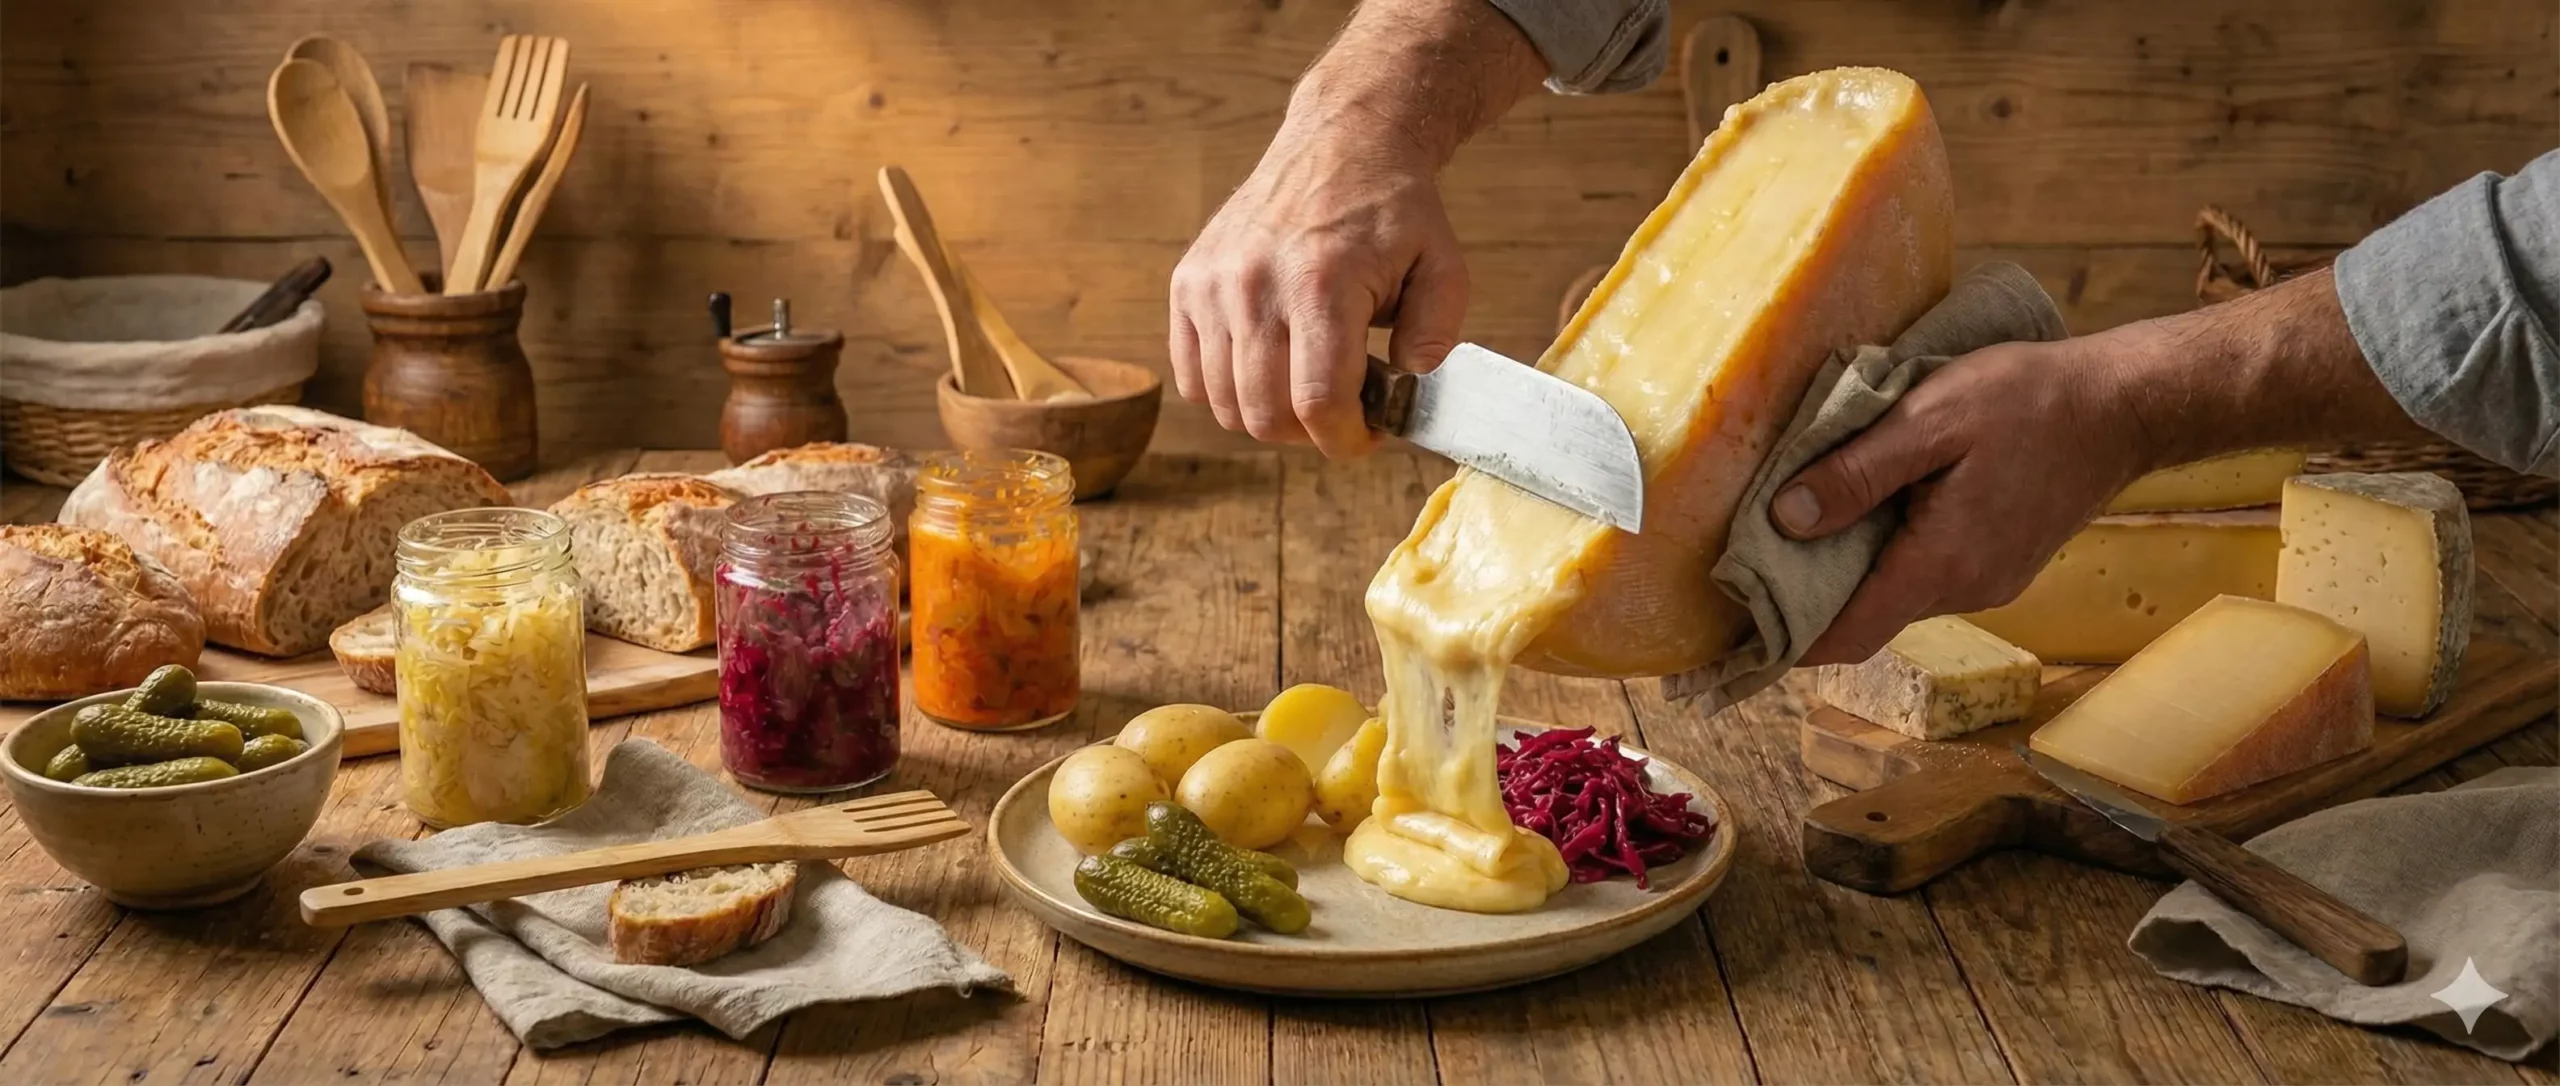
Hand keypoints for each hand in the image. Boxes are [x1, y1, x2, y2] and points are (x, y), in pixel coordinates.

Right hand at [1166, 0, 1546, 458]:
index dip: (1346, 441)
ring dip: (1269, 415)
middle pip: (1265, 415)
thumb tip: (1405, 385)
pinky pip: (1190, 376)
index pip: (1318, 403)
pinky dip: (1226, 391)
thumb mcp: (1444, 266)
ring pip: (1224, 405)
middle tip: (1342, 412)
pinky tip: (1268, 367)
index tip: (1368, 436)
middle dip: (1311, 435)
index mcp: (1320, 284)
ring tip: (1306, 384)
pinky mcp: (1188, 282)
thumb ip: (1436, 334)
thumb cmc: (1392, 209)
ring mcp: (1213, 285)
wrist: (1341, 142)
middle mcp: (1254, 286)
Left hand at [1777, 337, 2154, 665]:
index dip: (1787, 643)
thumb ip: (1857, 473)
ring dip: (1851, 567)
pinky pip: (1926, 572)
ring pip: (1896, 592)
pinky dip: (1889, 552)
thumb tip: (1785, 519)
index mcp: (1942, 564)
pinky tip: (1867, 508)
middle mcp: (1966, 590)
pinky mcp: (2000, 562)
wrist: (2125, 404)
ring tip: (1801, 521)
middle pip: (1866, 616)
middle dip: (1809, 595)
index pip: (1848, 635)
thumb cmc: (2030, 400)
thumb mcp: (1931, 419)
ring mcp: (1988, 581)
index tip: (1734, 639)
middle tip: (1748, 561)